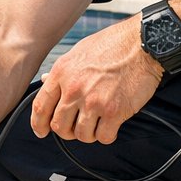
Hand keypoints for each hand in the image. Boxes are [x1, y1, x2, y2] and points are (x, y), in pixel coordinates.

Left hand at [29, 15, 160, 143]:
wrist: (142, 43)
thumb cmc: (113, 45)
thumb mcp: (79, 51)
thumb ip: (62, 71)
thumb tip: (46, 81)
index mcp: (62, 73)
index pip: (40, 107)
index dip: (38, 124)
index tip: (41, 131)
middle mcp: (74, 89)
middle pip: (59, 126)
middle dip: (67, 131)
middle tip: (76, 128)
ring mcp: (93, 101)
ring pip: (82, 135)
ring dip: (89, 134)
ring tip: (97, 123)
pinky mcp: (114, 112)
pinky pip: (104, 137)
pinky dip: (107, 135)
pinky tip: (112, 125)